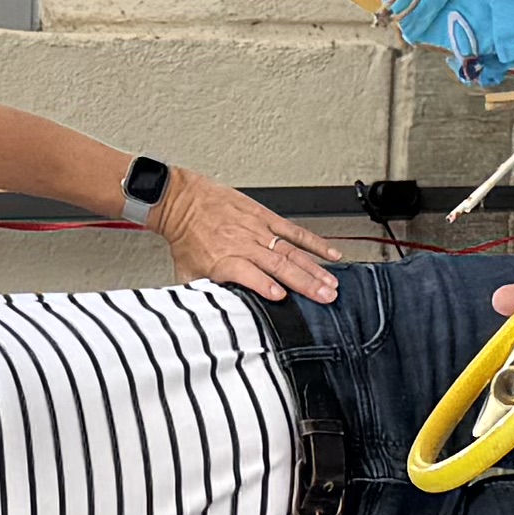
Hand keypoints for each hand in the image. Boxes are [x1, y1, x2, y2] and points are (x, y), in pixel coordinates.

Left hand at [153, 167, 341, 302]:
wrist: (182, 201)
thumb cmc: (186, 238)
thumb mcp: (188, 273)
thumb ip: (205, 292)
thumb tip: (217, 313)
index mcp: (224, 260)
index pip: (248, 274)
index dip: (264, 285)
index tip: (280, 296)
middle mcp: (244, 244)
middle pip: (279, 265)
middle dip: (304, 282)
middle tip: (324, 296)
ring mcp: (257, 230)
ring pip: (291, 251)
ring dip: (314, 269)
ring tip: (331, 284)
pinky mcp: (265, 217)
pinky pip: (294, 231)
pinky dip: (314, 242)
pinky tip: (330, 254)